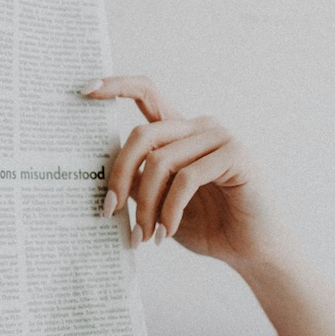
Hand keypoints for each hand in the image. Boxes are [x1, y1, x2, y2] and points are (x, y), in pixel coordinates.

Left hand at [83, 76, 287, 267]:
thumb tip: (99, 178)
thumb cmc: (205, 225)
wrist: (250, 249)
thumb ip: (136, 183)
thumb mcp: (158, 203)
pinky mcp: (235, 156)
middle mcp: (198, 127)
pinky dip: (170, 209)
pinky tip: (167, 231)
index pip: (146, 94)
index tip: (85, 88)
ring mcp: (219, 138)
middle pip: (141, 135)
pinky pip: (186, 178)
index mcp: (179, 131)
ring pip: (160, 161)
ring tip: (142, 235)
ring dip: (145, 204)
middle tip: (109, 211)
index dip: (116, 86)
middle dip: (119, 175)